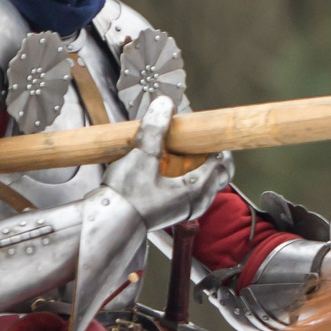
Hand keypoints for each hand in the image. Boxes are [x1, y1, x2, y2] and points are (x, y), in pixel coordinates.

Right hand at [100, 96, 231, 230]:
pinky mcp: (174, 209)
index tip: (201, 129)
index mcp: (197, 189)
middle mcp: (197, 202)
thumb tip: (164, 106)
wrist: (108, 224)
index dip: (214, 141)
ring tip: (177, 148)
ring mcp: (187, 208)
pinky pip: (190, 188)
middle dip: (207, 151)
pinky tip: (166, 164)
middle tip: (191, 137)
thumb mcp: (141, 157)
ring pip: (204, 180)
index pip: (223, 161)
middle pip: (217, 171)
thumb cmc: (125, 200)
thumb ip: (155, 130)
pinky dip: (185, 173)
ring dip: (196, 162)